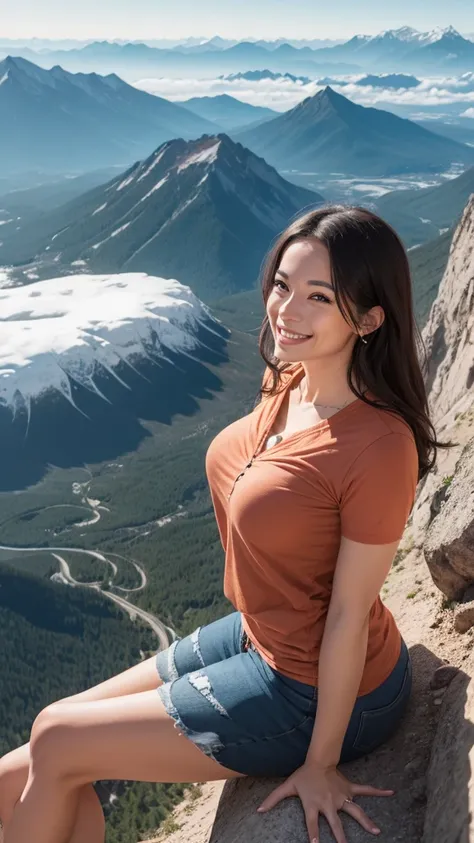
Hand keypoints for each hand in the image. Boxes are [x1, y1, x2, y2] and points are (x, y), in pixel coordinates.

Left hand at [256, 760, 393, 842]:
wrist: (317, 759)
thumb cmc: (303, 776)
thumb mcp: (287, 787)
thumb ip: (273, 799)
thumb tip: (258, 810)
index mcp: (314, 805)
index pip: (312, 824)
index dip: (314, 835)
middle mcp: (329, 803)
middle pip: (336, 823)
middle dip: (341, 837)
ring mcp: (341, 796)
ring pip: (355, 811)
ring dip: (365, 821)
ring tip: (376, 832)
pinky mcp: (349, 789)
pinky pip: (365, 790)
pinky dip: (378, 791)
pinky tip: (391, 792)